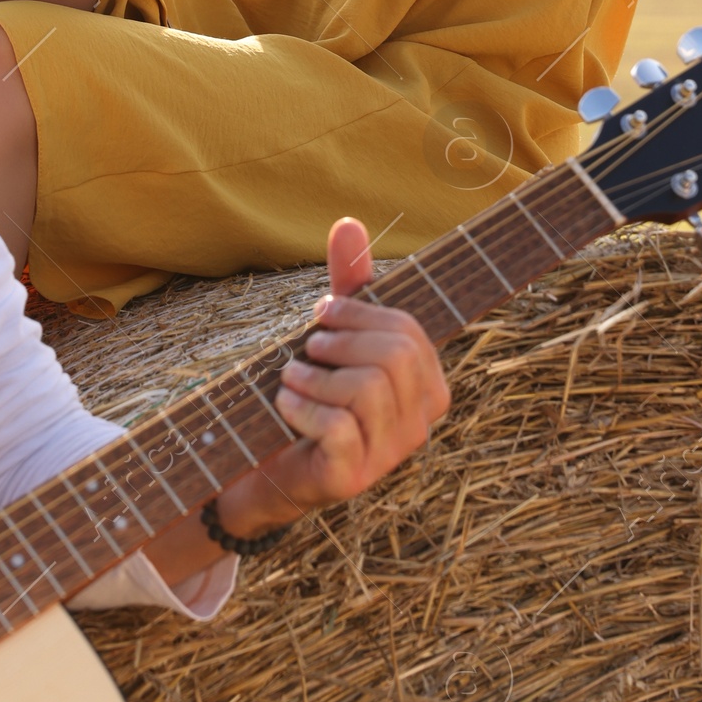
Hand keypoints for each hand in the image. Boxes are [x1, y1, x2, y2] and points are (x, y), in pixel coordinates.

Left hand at [216, 217, 448, 533]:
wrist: (273, 463)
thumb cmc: (314, 394)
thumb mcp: (334, 336)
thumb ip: (349, 285)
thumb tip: (349, 223)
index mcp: (428, 386)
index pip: (408, 331)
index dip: (359, 314)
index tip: (322, 313)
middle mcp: (420, 424)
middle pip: (393, 356)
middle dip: (340, 341)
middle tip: (309, 347)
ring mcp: (389, 456)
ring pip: (366, 389)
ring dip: (314, 374)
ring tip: (292, 377)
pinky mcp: (353, 478)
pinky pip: (338, 426)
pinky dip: (301, 406)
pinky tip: (286, 404)